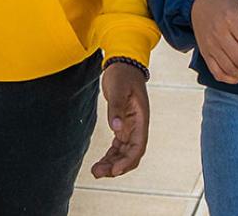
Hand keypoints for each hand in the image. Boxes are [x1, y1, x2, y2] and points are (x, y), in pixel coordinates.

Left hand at [90, 61, 149, 177]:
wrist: (123, 64)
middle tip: (99, 173)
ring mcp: (130, 127)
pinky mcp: (122, 125)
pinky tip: (100, 162)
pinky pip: (118, 146)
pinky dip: (110, 155)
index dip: (128, 160)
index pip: (138, 146)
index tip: (116, 170)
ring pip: (123, 152)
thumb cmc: (123, 75)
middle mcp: (137, 126)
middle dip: (117, 166)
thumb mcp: (117, 88)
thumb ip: (116, 108)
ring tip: (96, 171)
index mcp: (141, 118)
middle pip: (130, 154)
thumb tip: (116, 128)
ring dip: (112, 163)